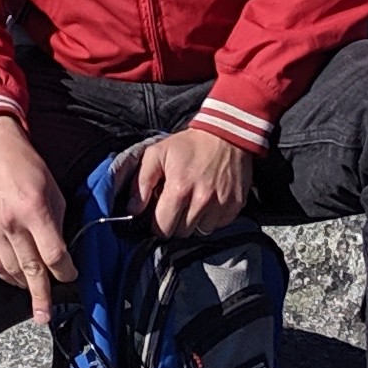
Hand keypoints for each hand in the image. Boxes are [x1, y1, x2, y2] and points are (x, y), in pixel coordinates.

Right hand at [0, 116, 75, 299]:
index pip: (53, 254)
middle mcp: (11, 222)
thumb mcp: (54, 188)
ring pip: (10, 270)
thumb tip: (63, 250)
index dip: (65, 271)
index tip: (72, 276)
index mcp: (34, 209)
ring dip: (25, 285)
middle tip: (45, 316)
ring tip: (35, 295)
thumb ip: (59, 220)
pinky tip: (16, 279)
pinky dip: (6, 275)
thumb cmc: (27, 166)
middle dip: (41, 296)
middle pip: (30, 270)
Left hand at [130, 125, 254, 240]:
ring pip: (200, 231)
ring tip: (194, 202)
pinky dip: (211, 218)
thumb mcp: (157, 154)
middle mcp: (201, 200)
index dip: (157, 224)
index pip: (162, 228)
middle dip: (175, 223)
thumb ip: (141, 182)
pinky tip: (209, 201)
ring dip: (194, 222)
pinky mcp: (235, 205)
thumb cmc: (189, 145)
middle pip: (181, 233)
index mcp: (179, 189)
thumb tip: (133, 209)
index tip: (159, 215)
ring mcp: (221, 204)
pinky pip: (218, 225)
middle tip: (177, 205)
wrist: (226, 133)